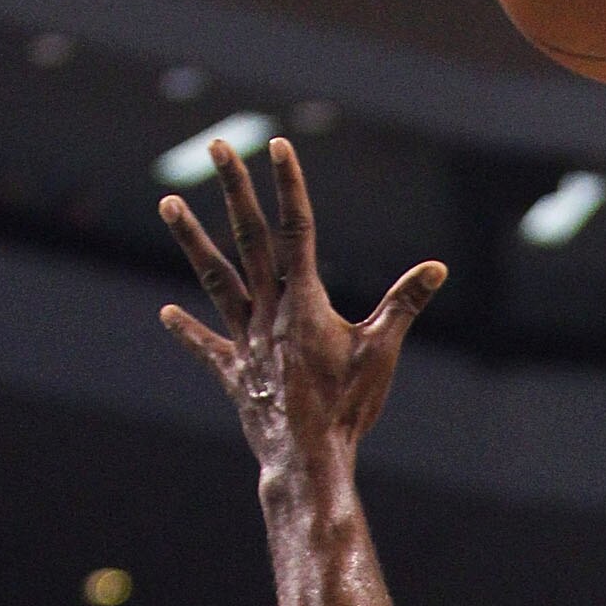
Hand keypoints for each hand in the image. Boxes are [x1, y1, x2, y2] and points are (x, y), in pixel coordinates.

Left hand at [157, 138, 446, 473]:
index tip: (278, 146)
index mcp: (304, 301)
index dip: (289, 186)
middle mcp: (268, 312)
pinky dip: (189, 331)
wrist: (308, 459)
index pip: (297, 230)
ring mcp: (247, 341)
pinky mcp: (236, 374)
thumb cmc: (348, 408)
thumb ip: (404, 304)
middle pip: (250, 238)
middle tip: (217, 146)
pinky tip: (168, 314)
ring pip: (216, 278)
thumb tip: (437, 269)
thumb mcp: (381, 352)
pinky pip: (209, 348)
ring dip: (191, 239)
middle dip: (235, 189)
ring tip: (168, 202)